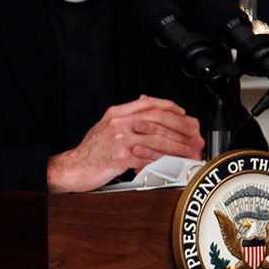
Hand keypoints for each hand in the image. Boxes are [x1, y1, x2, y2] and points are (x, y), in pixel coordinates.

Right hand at [47, 95, 204, 192]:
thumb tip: (145, 101)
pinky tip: (174, 164)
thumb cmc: (91, 151)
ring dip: (178, 146)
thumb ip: (127, 114)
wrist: (73, 168)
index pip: (150, 103)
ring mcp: (119, 139)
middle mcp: (118, 123)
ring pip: (157, 138)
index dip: (172, 108)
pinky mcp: (120, 157)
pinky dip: (164, 160)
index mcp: (117, 113)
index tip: (186, 115)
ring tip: (191, 152)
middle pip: (158, 119)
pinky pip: (148, 157)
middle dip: (182, 127)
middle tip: (196, 136)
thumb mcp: (106, 125)